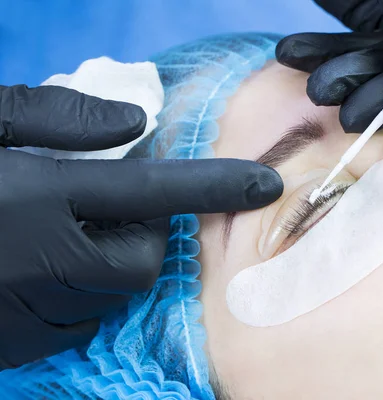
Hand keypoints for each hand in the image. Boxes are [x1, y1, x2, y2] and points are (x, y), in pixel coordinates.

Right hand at [0, 84, 282, 368]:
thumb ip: (57, 118)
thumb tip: (133, 127)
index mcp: (38, 196)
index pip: (156, 190)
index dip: (216, 186)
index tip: (266, 183)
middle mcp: (40, 262)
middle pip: (142, 260)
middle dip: (136, 237)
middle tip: (95, 214)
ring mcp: (24, 312)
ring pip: (109, 296)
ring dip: (99, 269)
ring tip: (47, 243)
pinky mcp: (9, 346)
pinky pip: (73, 325)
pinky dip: (70, 300)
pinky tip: (26, 276)